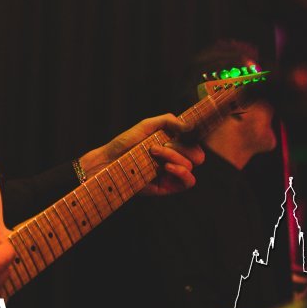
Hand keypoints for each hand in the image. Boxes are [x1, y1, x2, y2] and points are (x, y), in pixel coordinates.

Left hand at [79, 113, 203, 196]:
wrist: (110, 160)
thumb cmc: (127, 142)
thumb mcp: (148, 125)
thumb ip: (169, 121)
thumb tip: (189, 125)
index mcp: (173, 145)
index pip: (195, 143)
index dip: (192, 137)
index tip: (181, 132)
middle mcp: (174, 159)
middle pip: (196, 154)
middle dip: (181, 146)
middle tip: (162, 143)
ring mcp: (171, 173)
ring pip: (190, 165)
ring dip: (174, 155)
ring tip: (154, 151)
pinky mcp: (167, 186)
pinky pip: (188, 182)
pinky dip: (182, 171)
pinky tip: (166, 166)